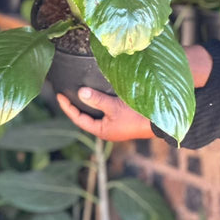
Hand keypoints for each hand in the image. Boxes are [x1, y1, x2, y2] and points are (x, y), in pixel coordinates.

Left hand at [56, 45, 212, 140]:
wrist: (161, 120)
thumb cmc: (137, 115)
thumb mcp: (114, 107)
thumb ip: (97, 100)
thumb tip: (80, 92)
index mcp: (103, 130)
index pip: (79, 119)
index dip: (67, 108)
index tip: (59, 95)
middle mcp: (108, 128)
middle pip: (86, 116)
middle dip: (76, 105)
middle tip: (66, 91)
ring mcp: (116, 123)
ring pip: (96, 112)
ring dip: (88, 102)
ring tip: (79, 89)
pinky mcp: (123, 116)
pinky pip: (106, 108)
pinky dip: (99, 100)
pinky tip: (97, 90)